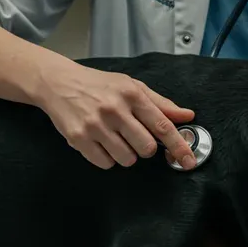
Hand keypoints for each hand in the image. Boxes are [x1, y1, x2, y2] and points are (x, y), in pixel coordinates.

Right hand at [34, 63, 196, 169]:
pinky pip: (105, 163)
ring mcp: (95, 125)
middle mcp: (114, 109)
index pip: (162, 126)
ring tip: (115, 138)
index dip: (179, 146)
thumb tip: (187, 116)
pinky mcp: (78, 138)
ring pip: (127, 159)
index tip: (189, 160)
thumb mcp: (131, 86)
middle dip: (145, 148)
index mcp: (132, 94)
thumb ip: (160, 103)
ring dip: (126, 154)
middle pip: (146, 148)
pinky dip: (107, 158)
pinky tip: (101, 142)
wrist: (58, 83)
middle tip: (135, 137)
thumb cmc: (99, 85)